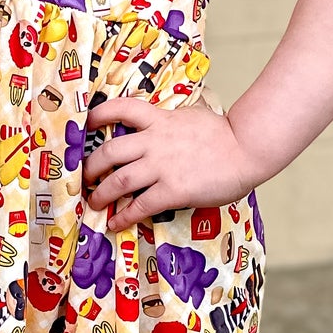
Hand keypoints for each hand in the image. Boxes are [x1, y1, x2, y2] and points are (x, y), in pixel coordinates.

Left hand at [81, 95, 259, 235]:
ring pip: (119, 179)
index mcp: (160, 120)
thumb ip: (173, 120)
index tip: (86, 123)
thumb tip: (168, 119)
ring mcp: (162, 166)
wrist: (247, 148)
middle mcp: (155, 141)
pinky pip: (140, 204)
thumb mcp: (193, 116)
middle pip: (110, 151)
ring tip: (93, 202)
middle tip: (84, 177)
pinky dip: (124, 215)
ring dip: (102, 193)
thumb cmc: (225, 135)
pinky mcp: (173, 189)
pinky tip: (115, 222)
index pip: (122, 109)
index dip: (99, 115)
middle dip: (91, 166)